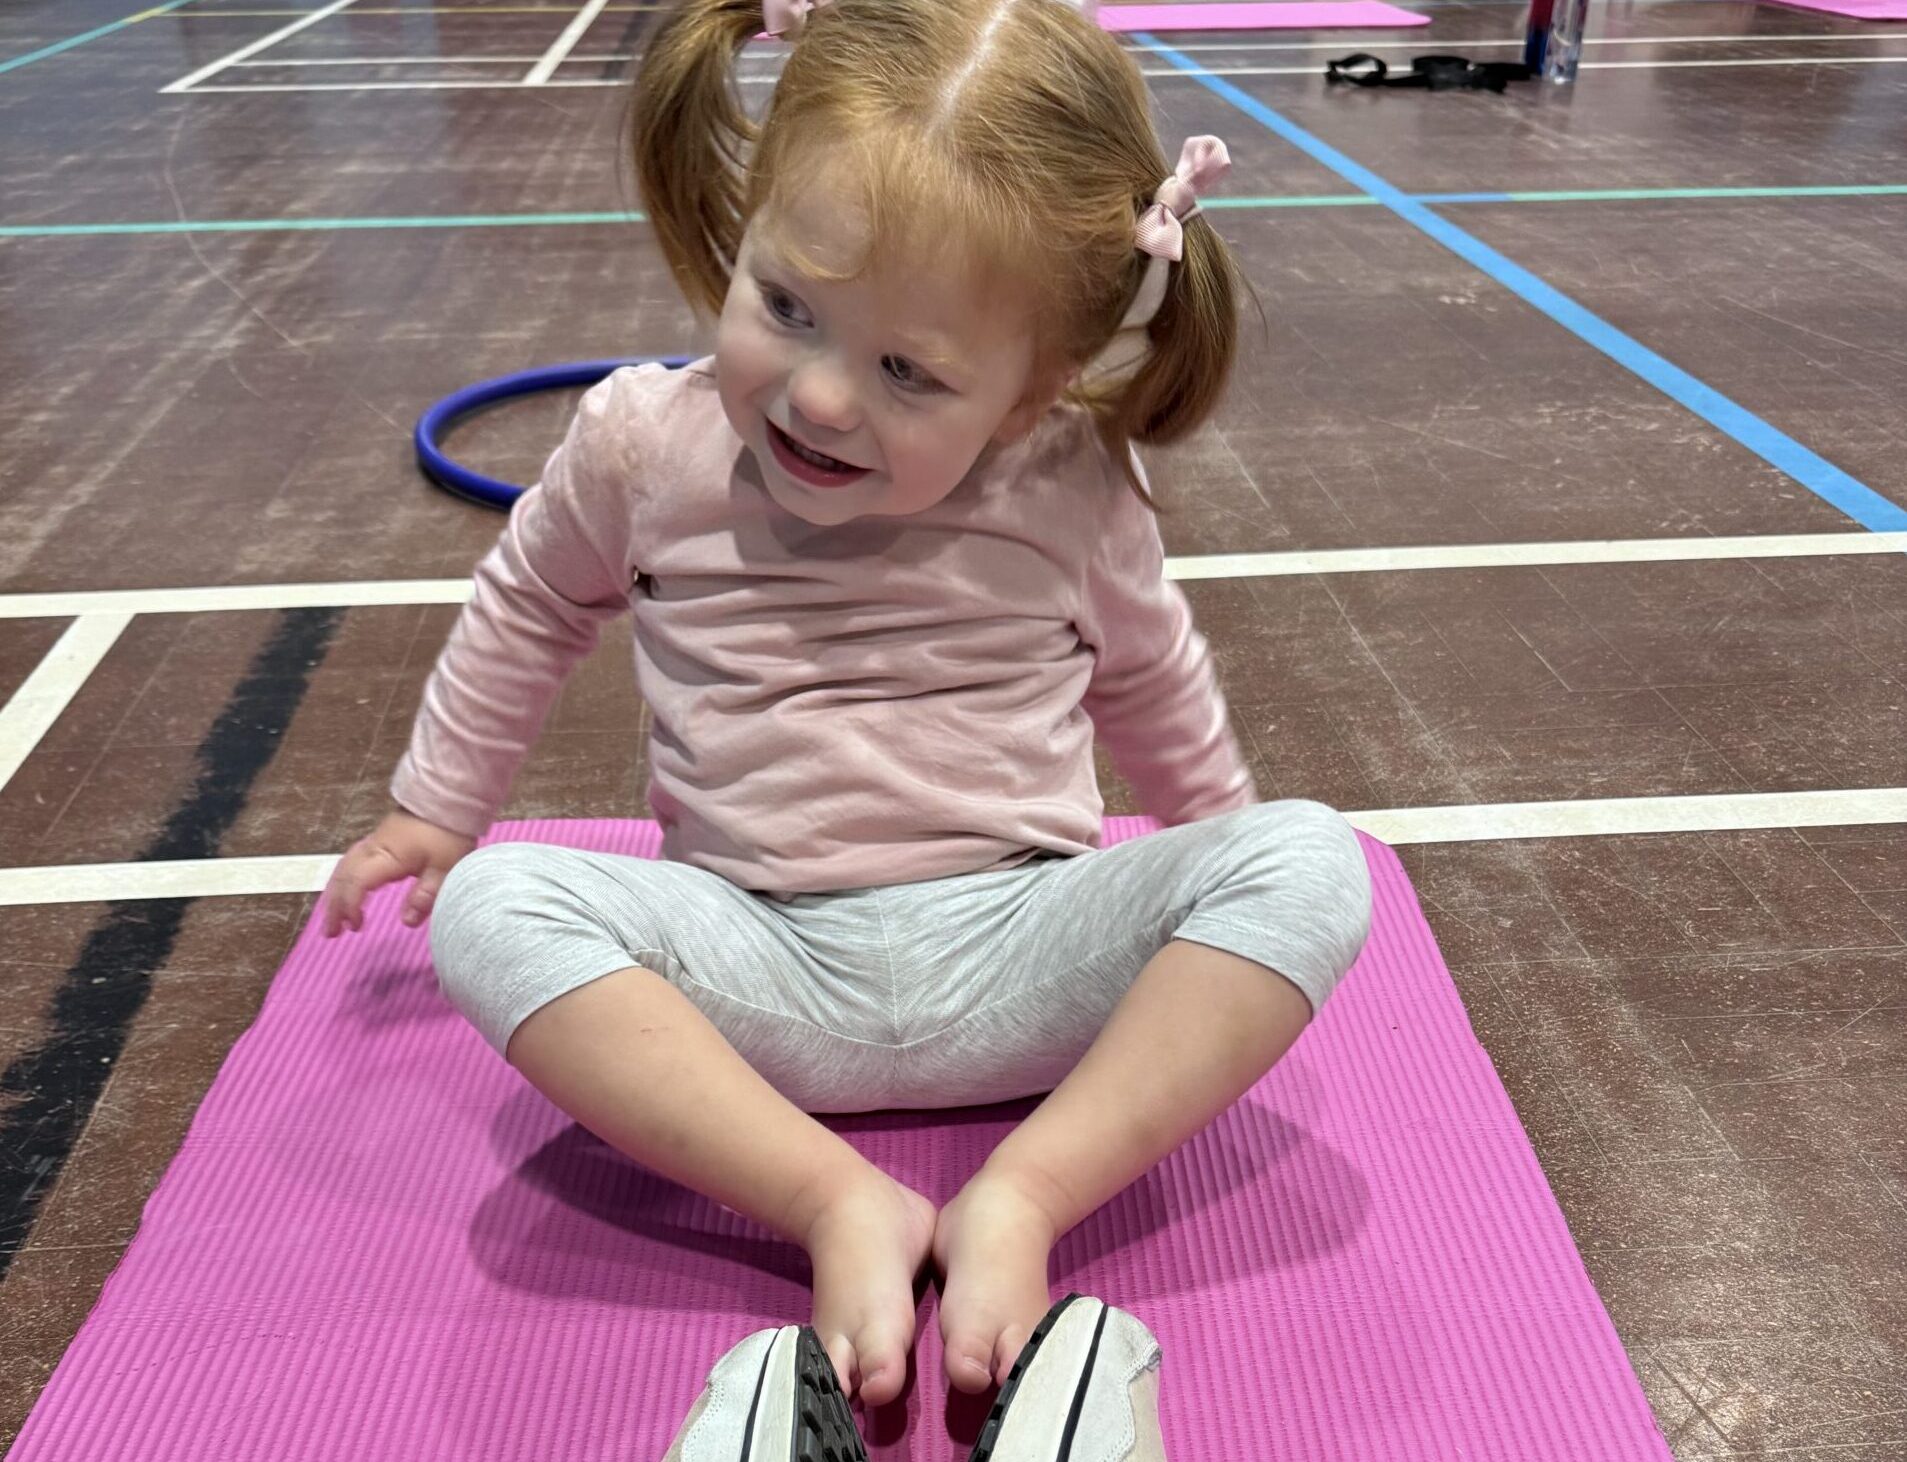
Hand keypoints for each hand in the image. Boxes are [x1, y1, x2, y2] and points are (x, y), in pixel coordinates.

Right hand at [322, 808, 476, 937]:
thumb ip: (425, 895)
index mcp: (386, 856)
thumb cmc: (447, 832)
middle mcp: (373, 849)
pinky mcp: (378, 840)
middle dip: (334, 906)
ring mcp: (373, 843)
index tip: (353, 926)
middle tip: (331, 932)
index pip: (356, 883)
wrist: (447, 798)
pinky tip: (348, 892)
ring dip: (335, 894)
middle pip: (342, 877)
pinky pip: (350, 863)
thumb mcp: (444, 868)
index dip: (350, 906)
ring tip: (334, 918)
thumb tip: (407, 922)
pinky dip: (344, 881)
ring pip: (343, 869)